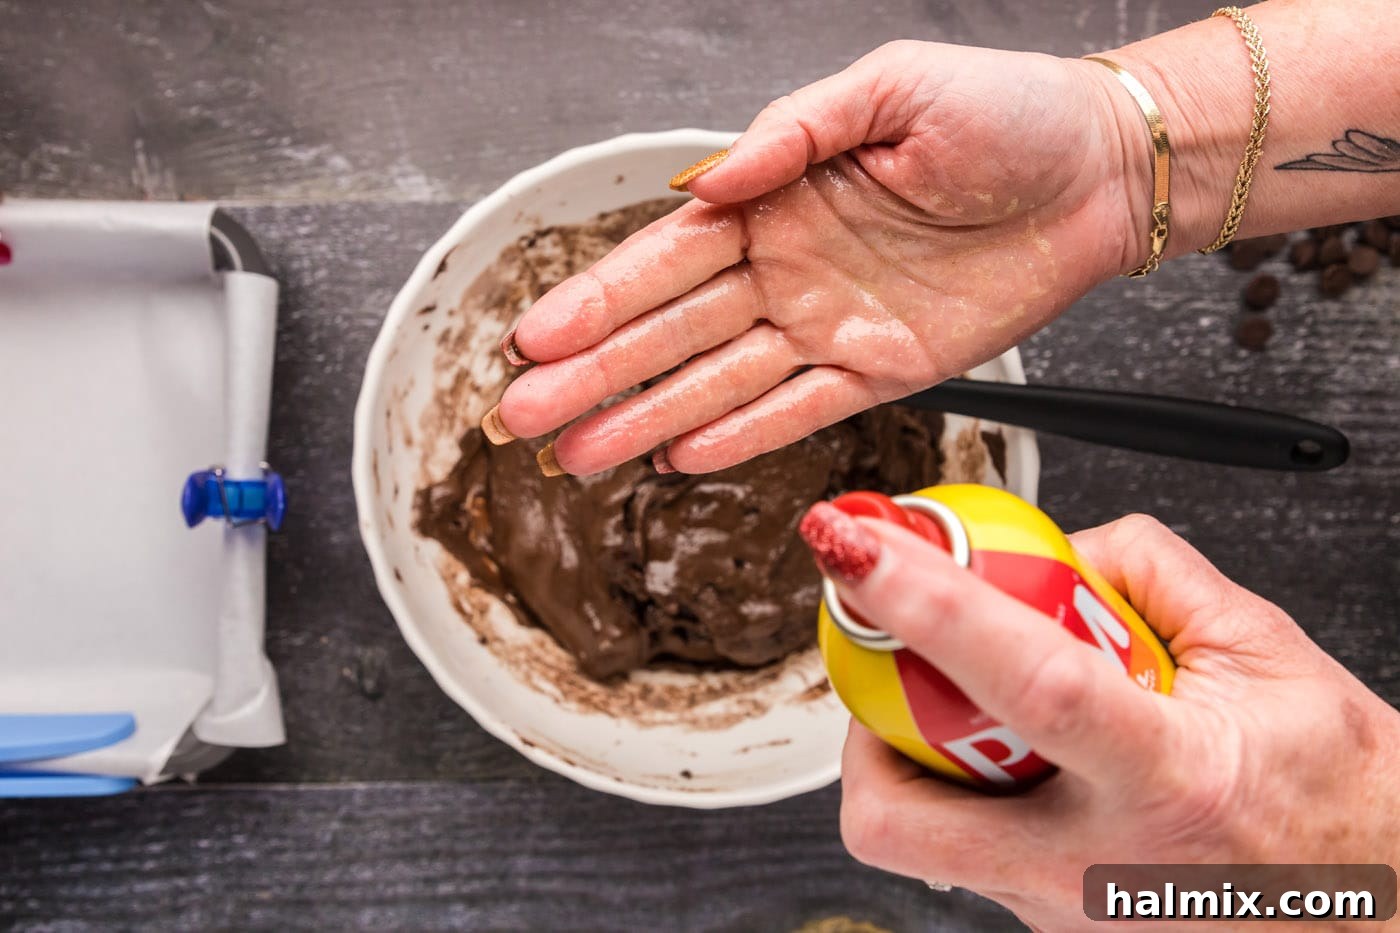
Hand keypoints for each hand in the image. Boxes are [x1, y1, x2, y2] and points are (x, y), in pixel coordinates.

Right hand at [494, 42, 1150, 474]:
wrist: (1099, 170)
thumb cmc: (1006, 112)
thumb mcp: (891, 86)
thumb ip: (793, 131)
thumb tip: (710, 181)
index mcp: (778, 197)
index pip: (666, 259)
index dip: (599, 301)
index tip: (537, 338)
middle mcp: (791, 267)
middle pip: (673, 332)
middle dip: (597, 375)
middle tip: (526, 416)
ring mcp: (832, 324)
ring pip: (719, 383)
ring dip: (648, 418)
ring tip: (581, 454)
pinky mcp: (884, 369)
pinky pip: (799, 411)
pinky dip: (742, 437)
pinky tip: (683, 456)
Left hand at [821, 510, 1399, 930]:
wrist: (1380, 908)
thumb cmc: (1342, 795)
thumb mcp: (1264, 649)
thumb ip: (1146, 571)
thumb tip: (1054, 543)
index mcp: (1168, 779)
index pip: (1021, 683)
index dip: (927, 606)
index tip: (859, 549)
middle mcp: (1094, 863)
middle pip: (894, 813)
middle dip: (867, 721)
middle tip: (898, 659)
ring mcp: (1062, 910)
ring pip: (918, 835)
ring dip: (917, 752)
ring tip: (978, 705)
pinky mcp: (1050, 924)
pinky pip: (964, 849)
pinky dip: (967, 786)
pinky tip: (1031, 758)